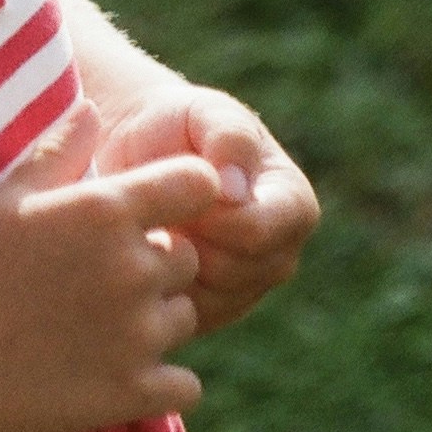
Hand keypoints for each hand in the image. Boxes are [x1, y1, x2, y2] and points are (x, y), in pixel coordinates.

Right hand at [0, 98, 226, 431]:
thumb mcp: (6, 196)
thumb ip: (60, 149)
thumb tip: (94, 108)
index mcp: (106, 210)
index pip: (200, 182)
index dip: (184, 194)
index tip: (156, 213)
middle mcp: (132, 268)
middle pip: (187, 257)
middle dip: (154, 264)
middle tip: (98, 281)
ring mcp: (136, 336)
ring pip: (185, 318)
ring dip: (154, 322)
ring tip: (93, 327)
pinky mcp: (133, 394)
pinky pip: (186, 385)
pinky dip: (160, 382)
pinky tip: (114, 372)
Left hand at [93, 82, 317, 334]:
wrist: (139, 151)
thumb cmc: (177, 124)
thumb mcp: (204, 112)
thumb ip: (229, 138)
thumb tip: (237, 190)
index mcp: (292, 204)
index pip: (260, 231)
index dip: (214, 216)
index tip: (177, 192)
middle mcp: (279, 253)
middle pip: (234, 272)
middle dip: (188, 242)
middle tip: (154, 211)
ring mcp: (246, 289)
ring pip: (207, 301)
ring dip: (169, 266)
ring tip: (148, 227)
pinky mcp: (208, 313)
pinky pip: (181, 319)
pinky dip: (155, 290)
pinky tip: (139, 255)